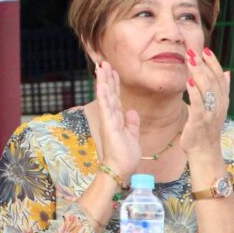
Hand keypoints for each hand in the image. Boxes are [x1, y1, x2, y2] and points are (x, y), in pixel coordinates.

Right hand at [94, 61, 141, 178]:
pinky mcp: (109, 126)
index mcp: (116, 119)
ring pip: (105, 97)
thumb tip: (131, 111)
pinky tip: (101, 85)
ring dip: (103, 81)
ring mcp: (108, 120)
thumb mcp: (132, 136)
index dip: (114, 83)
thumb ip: (132, 123)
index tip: (112, 70)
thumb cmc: (125, 156)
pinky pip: (106, 108)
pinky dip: (103, 95)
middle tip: (104, 62)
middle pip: (108, 93)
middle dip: (107, 77)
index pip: (115, 97)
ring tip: (101, 67)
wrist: (121, 170)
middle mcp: (110, 117)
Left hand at [180, 47, 228, 158]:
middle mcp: (219, 105)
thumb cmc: (206, 127)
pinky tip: (189, 82)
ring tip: (190, 60)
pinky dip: (195, 92)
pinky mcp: (200, 121)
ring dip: (199, 74)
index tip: (205, 49)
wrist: (204, 150)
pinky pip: (199, 104)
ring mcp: (211, 113)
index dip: (214, 63)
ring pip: (207, 90)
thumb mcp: (216, 106)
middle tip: (193, 51)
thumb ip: (221, 90)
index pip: (220, 77)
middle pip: (213, 81)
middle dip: (204, 65)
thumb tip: (227, 72)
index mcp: (223, 100)